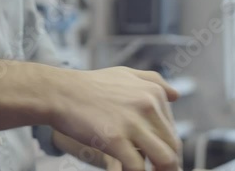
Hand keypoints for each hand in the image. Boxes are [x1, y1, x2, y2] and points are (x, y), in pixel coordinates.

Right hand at [50, 66, 180, 170]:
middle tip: (151, 168)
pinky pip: (137, 167)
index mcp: (153, 92)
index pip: (171, 129)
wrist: (58, 92)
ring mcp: (132, 122)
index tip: (148, 153)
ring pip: (165, 158)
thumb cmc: (88, 85)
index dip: (162, 146)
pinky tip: (122, 170)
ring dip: (159, 170)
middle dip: (165, 163)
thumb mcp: (124, 73)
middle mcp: (148, 105)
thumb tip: (176, 95)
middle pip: (172, 145)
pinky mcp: (115, 139)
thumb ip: (152, 81)